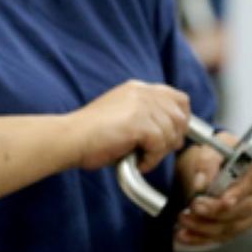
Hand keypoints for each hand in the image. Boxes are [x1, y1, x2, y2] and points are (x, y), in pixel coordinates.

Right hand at [66, 81, 190, 171]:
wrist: (70, 138)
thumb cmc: (90, 136)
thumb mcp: (123, 118)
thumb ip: (145, 117)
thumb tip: (175, 136)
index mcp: (138, 89)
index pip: (178, 98)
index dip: (181, 119)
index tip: (173, 136)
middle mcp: (143, 93)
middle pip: (180, 117)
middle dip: (172, 139)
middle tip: (154, 152)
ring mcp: (141, 106)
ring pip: (171, 134)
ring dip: (159, 152)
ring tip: (140, 158)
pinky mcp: (139, 123)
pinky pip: (160, 146)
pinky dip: (151, 159)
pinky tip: (136, 162)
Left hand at [173, 138, 251, 248]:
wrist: (217, 165)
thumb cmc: (221, 154)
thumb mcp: (215, 146)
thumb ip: (208, 160)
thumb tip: (201, 183)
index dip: (236, 194)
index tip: (222, 199)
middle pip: (243, 210)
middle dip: (216, 211)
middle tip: (194, 206)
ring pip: (231, 227)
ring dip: (205, 226)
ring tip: (183, 219)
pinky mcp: (239, 227)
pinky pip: (222, 237)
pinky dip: (201, 238)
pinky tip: (184, 235)